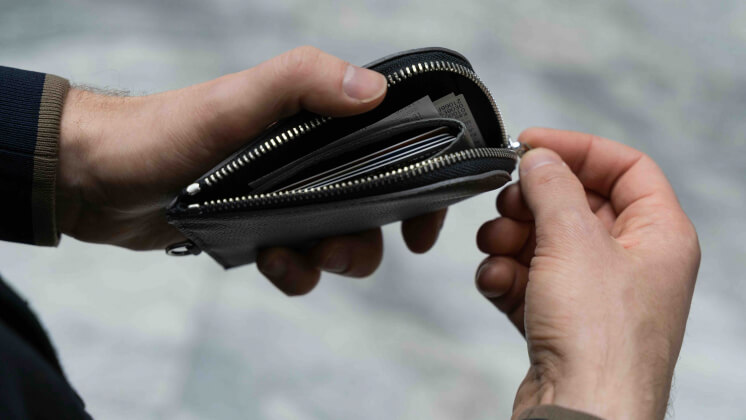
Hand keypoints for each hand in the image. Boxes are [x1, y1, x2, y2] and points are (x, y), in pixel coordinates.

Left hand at [57, 46, 446, 293]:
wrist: (99, 178)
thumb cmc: (163, 130)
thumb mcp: (232, 101)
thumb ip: (299, 82)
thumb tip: (374, 90)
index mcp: (316, 119)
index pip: (394, 144)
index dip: (422, 185)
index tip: (422, 228)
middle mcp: (311, 157)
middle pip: (376, 205)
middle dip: (367, 238)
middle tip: (335, 248)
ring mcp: (289, 196)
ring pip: (342, 241)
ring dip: (330, 260)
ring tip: (288, 256)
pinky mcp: (264, 228)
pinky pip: (302, 263)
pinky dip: (295, 272)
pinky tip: (268, 262)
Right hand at [475, 128, 699, 418]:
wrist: (579, 412)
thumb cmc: (599, 340)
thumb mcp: (573, 242)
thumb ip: (552, 188)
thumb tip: (538, 158)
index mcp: (659, 235)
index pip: (626, 167)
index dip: (578, 149)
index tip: (531, 145)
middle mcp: (631, 262)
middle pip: (577, 204)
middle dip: (533, 202)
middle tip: (507, 205)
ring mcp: (596, 294)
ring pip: (547, 242)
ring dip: (512, 239)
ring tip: (496, 248)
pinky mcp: (563, 321)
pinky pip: (530, 280)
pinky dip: (508, 276)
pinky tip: (497, 282)